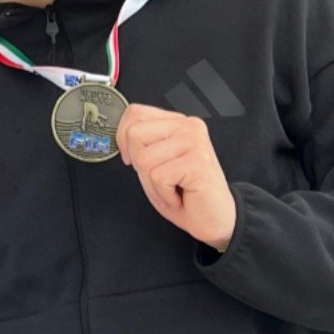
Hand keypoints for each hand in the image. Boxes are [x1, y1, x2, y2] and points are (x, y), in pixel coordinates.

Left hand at [115, 104, 235, 251]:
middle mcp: (189, 127)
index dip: (122, 138)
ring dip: (153, 185)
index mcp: (178, 123)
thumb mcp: (155, 163)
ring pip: (144, 160)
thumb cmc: (186, 194)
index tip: (130, 158)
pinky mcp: (198, 162)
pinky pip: (158, 177)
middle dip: (139, 166)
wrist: (214, 219)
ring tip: (172, 189)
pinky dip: (164, 194)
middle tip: (161, 179)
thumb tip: (119, 137)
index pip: (136, 113)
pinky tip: (180, 195)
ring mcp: (195, 142)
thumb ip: (141, 144)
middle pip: (135, 135)